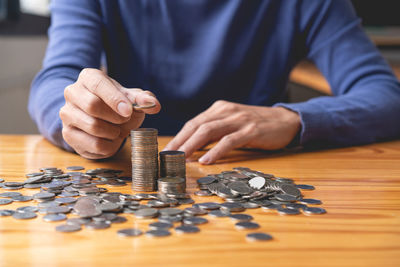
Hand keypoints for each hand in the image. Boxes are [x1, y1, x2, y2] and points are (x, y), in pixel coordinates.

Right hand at [60, 68, 160, 158]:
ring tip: (118, 129)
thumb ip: (143, 99)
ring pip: (93, 126)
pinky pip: (93, 144)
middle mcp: (72, 92)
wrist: (101, 119)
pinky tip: (111, 139)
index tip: (128, 111)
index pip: (98, 85)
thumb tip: (154, 104)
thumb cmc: (117, 105)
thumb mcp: (131, 98)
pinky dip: (109, 145)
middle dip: (115, 117)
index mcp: (88, 77)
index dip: (114, 99)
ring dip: (114, 132)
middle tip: (125, 120)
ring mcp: (67, 113)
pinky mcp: (68, 134)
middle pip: (92, 105)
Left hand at [164, 100, 299, 163]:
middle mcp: (226, 111)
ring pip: (209, 131)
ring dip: (192, 146)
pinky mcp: (251, 130)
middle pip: (196, 126)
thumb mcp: (231, 124)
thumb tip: (192, 148)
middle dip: (179, 142)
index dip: (178, 137)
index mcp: (219, 109)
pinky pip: (229, 141)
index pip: (193, 123)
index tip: (165, 151)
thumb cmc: (255, 125)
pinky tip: (206, 161)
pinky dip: (216, 151)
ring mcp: (238, 120)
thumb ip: (214, 132)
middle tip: (166, 157)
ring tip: (180, 159)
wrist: (285, 120)